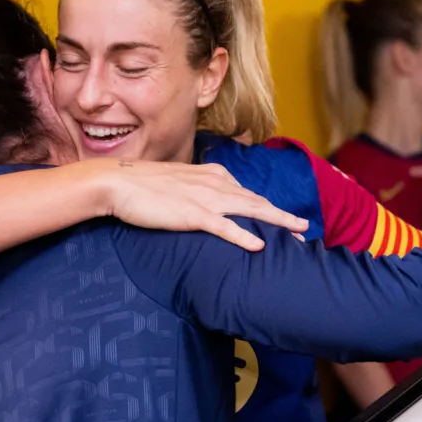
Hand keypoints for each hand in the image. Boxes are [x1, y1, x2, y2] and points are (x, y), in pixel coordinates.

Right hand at [99, 160, 308, 251]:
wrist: (117, 182)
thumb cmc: (142, 185)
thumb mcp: (178, 183)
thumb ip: (197, 189)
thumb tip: (208, 204)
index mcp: (211, 175)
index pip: (246, 192)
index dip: (268, 206)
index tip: (286, 218)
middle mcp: (213, 184)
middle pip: (256, 201)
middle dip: (282, 215)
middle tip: (305, 228)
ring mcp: (203, 199)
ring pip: (249, 211)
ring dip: (275, 222)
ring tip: (297, 234)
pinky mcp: (190, 214)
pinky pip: (222, 227)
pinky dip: (242, 236)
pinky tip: (258, 245)